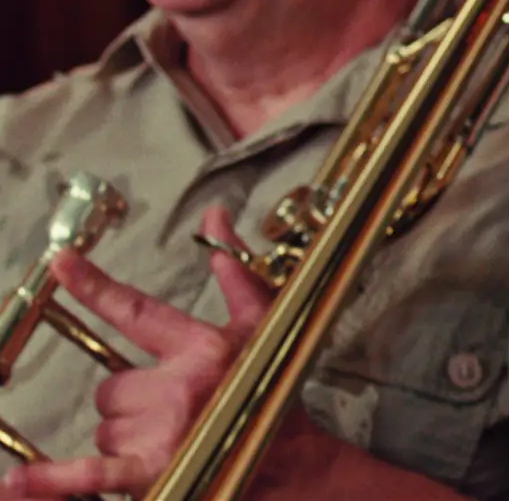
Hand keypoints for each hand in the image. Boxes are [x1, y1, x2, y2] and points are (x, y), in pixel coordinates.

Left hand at [0, 205, 273, 499]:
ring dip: (125, 435)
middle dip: (130, 399)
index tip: (60, 261)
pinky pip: (88, 474)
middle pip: (111, 388)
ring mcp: (162, 431)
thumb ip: (235, 271)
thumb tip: (216, 218)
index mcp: (202, 347)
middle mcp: (179, 386)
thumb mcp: (264, 324)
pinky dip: (50, 481)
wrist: (295, 462)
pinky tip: (15, 484)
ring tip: (171, 440)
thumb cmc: (276, 388)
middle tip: (171, 409)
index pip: (136, 311)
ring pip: (104, 426)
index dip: (94, 286)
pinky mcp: (151, 472)